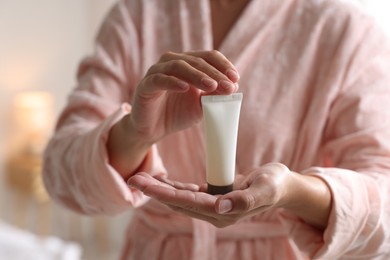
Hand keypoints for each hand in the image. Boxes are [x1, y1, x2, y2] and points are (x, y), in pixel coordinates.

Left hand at [127, 163, 293, 227]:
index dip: (165, 193)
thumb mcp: (265, 188)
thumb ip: (245, 199)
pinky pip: (188, 193)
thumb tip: (220, 206)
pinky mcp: (212, 197)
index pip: (188, 203)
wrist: (280, 186)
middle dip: (154, 191)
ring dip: (160, 189)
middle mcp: (214, 213)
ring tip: (139, 178)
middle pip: (178, 202)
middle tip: (132, 179)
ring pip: (180, 198)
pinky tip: (160, 180)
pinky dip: (173, 186)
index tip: (144, 185)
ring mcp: (212, 206)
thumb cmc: (275, 184)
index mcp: (224, 212)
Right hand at [129, 50, 239, 143]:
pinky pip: (159, 79)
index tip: (236, 79)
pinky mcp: (145, 85)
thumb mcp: (201, 105)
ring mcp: (157, 71)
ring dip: (197, 75)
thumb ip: (213, 95)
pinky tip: (185, 88)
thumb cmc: (177, 114)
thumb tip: (232, 87)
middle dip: (214, 74)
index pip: (208, 56)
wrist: (153, 130)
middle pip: (196, 61)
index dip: (223, 65)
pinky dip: (173, 82)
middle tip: (228, 86)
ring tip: (211, 86)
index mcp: (188, 63)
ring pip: (179, 66)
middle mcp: (172, 62)